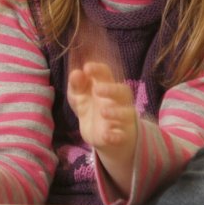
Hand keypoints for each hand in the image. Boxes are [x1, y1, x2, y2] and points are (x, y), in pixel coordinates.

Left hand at [68, 62, 136, 193]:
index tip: (87, 68)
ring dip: (117, 112)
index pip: (107, 74)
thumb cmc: (90, 109)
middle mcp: (118, 101)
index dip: (99, 69)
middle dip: (112, 89)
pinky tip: (106, 135)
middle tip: (97, 89)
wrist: (100, 135)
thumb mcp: (78, 96)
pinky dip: (116, 136)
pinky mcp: (121, 135)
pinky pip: (123, 135)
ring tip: (102, 112)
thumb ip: (76, 85)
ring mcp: (122, 118)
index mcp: (106, 87)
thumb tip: (76, 73)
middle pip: (124, 91)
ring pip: (128, 113)